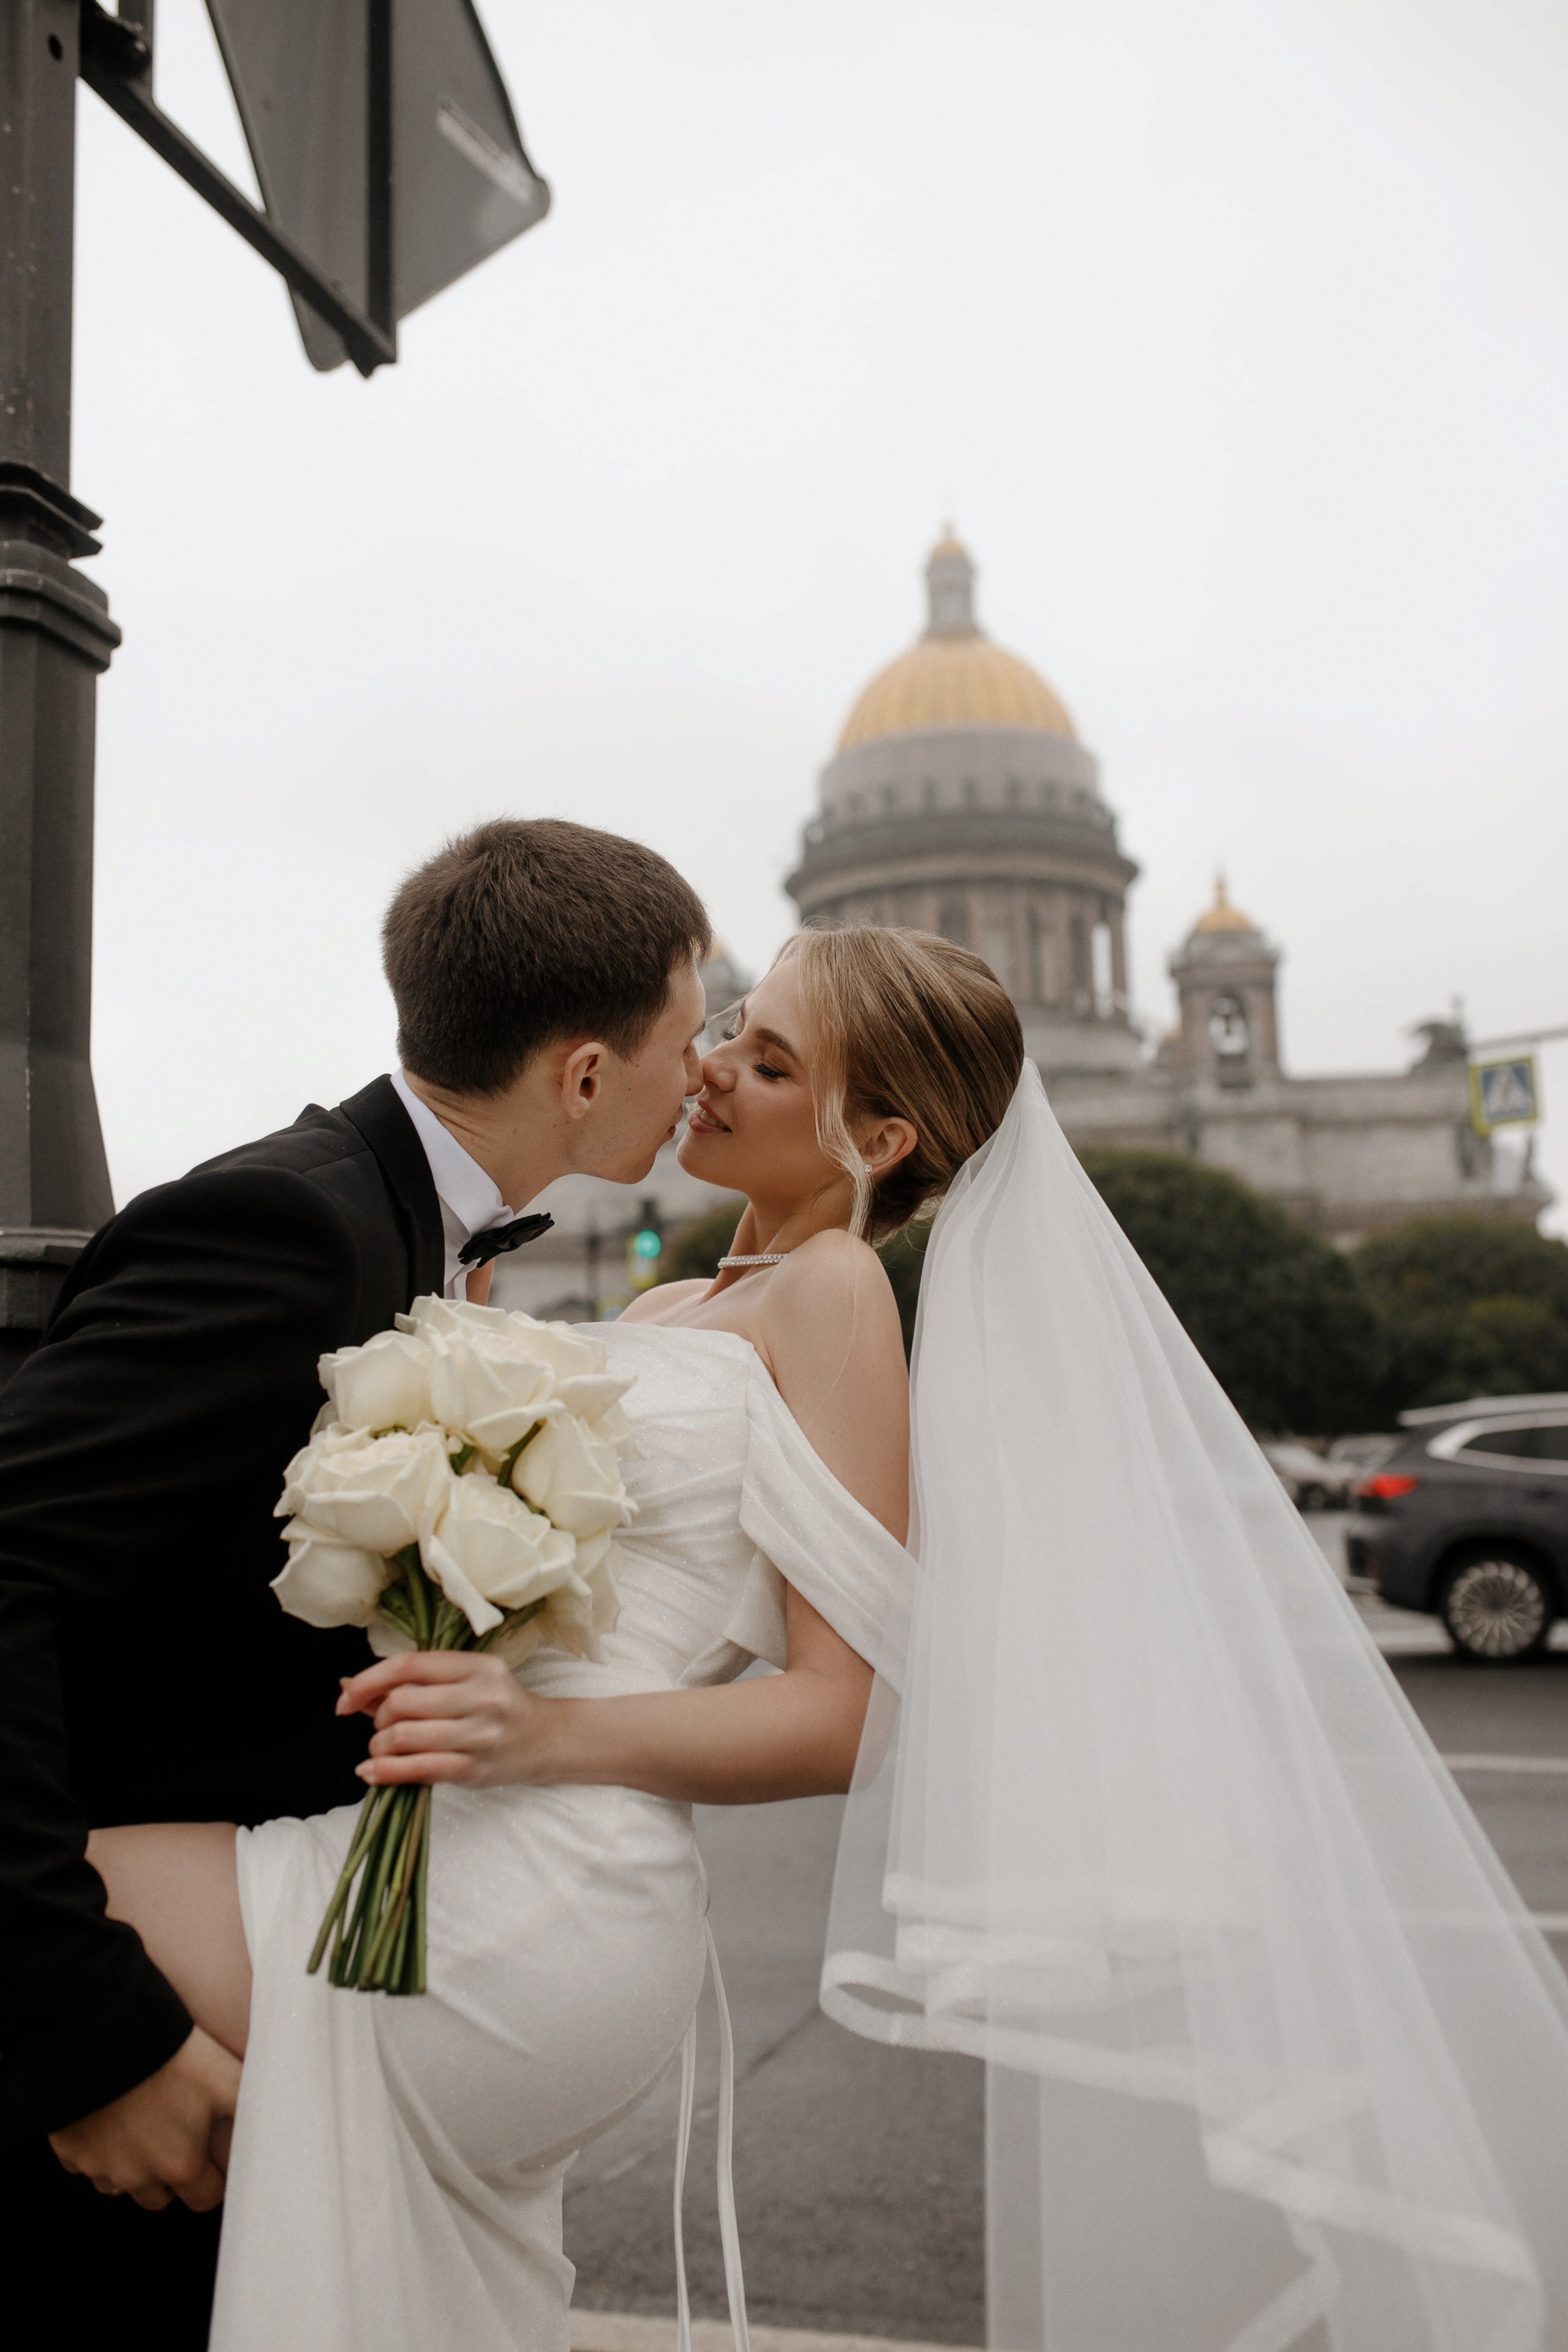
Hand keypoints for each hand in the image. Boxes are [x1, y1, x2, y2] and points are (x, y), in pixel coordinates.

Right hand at [49, 2025, 240, 2211]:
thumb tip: (277, 2123)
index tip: (213, 2159)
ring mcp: (99, 2167)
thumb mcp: (224, 2076)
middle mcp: (137, 2177)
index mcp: (180, 2165)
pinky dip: (97, 2148)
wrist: (105, 2037)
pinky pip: (86, 2162)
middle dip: (171, 2176)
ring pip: (120, 2185)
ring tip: (143, 2124)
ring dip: (132, 2166)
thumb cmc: (170, 2056)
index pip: (204, 2198)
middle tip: (177, 2136)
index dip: (213, 2179)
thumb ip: (249, 2105)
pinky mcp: (70, 2151)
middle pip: (160, 2197)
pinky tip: (109, 2115)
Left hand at [337, 1652, 557, 1787]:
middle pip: (402, 1702)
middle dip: (378, 1717)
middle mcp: (481, 1696)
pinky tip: (371, 1773)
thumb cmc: (495, 1705)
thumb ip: (411, 1683)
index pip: (409, 1666)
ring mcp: (479, 1734)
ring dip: (379, 1746)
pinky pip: (417, 1769)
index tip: (345, 1698)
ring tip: (382, 1749)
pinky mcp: (474, 1769)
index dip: (368, 1680)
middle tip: (383, 1726)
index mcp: (476, 1666)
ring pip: (404, 1736)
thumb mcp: (463, 1682)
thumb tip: (348, 1686)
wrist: (543, 1739)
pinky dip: (385, 1772)